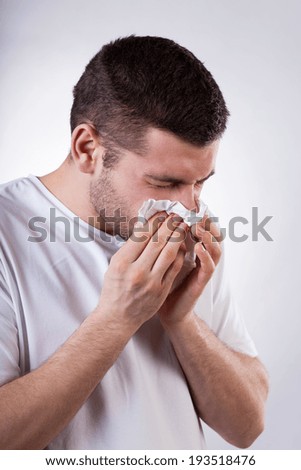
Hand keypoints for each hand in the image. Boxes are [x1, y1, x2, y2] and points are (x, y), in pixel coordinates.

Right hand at [96, 213, 186, 330]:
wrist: (118, 318)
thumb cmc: (114, 288)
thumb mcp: (115, 265)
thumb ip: (130, 248)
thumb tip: (145, 226)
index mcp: (122, 262)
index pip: (141, 236)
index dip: (154, 221)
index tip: (162, 212)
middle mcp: (136, 271)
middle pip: (156, 241)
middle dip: (168, 225)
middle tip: (176, 214)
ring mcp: (150, 282)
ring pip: (168, 253)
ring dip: (177, 237)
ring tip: (182, 225)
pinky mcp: (161, 291)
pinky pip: (174, 268)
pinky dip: (179, 255)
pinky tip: (183, 245)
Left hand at [158, 214, 221, 326]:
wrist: (167, 310)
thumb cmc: (164, 282)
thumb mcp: (164, 258)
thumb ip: (166, 242)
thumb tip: (157, 220)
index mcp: (194, 251)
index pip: (205, 230)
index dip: (202, 218)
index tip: (194, 205)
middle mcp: (203, 259)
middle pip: (215, 237)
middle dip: (208, 223)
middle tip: (198, 212)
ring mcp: (204, 271)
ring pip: (216, 250)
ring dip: (208, 236)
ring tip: (198, 226)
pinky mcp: (201, 282)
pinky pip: (208, 267)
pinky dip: (205, 255)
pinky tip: (197, 247)